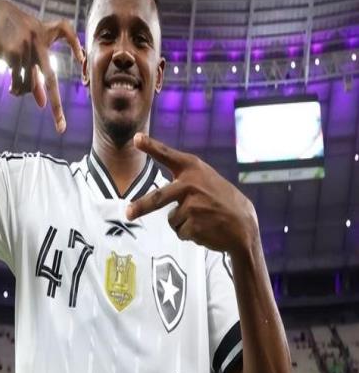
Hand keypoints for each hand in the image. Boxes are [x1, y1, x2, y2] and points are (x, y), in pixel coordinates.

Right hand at [0, 0, 83, 132]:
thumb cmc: (15, 34)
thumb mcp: (29, 51)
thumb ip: (38, 76)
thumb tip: (43, 105)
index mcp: (46, 36)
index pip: (67, 34)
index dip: (75, 46)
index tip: (82, 60)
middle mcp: (39, 42)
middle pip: (50, 78)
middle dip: (56, 107)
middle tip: (61, 127)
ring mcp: (25, 48)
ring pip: (28, 84)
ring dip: (23, 92)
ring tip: (16, 90)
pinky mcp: (12, 54)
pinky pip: (16, 81)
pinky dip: (15, 89)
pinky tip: (12, 89)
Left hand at [126, 133, 259, 256]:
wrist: (244, 224)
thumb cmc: (221, 199)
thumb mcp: (206, 178)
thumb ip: (184, 177)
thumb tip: (159, 190)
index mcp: (193, 168)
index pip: (167, 155)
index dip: (151, 146)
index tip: (136, 138)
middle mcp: (190, 183)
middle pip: (157, 198)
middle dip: (140, 207)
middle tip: (128, 213)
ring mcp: (192, 205)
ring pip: (172, 219)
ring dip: (183, 223)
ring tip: (203, 219)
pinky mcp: (194, 225)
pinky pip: (180, 232)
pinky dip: (190, 234)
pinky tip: (206, 229)